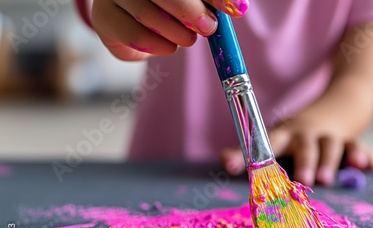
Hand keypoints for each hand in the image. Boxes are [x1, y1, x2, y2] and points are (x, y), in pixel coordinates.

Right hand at [91, 0, 248, 60]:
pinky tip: (169, 46)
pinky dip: (158, 46)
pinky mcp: (103, 17)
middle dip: (191, 11)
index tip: (236, 9)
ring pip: (148, 13)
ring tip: (188, 39)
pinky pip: (135, 34)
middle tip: (208, 28)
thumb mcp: (191, 1)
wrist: (127, 20)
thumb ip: (209, 2)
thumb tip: (238, 7)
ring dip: (176, 32)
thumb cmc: (165, 7)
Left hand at [220, 105, 372, 186]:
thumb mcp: (280, 135)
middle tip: (300, 180)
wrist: (343, 101)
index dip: (245, 154)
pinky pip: (358, 145)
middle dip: (301, 160)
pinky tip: (369, 166)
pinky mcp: (351, 137)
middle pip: (303, 144)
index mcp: (285, 133)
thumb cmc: (302, 129)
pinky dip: (363, 155)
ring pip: (331, 145)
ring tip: (326, 180)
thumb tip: (223, 159)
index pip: (264, 142)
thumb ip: (256, 150)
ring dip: (329, 161)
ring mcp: (330, 133)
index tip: (230, 167)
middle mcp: (306, 132)